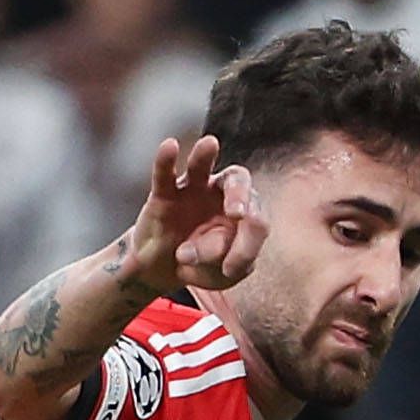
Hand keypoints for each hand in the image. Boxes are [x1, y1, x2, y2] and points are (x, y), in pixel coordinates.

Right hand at [125, 135, 264, 295]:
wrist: (164, 270)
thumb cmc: (204, 267)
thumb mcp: (225, 275)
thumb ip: (234, 263)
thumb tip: (219, 247)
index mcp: (246, 214)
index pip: (256, 221)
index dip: (246, 246)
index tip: (228, 269)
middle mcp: (221, 195)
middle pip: (238, 180)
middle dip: (240, 195)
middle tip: (237, 214)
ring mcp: (192, 191)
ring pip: (201, 166)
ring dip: (205, 156)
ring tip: (210, 144)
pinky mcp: (163, 195)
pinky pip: (164, 174)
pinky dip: (165, 159)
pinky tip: (170, 145)